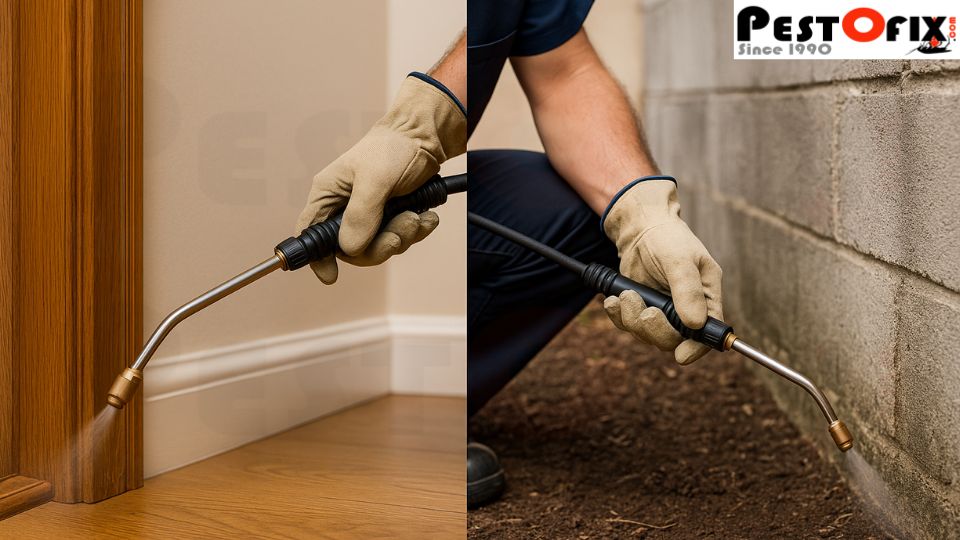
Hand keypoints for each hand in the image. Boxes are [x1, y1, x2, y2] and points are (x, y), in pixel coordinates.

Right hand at [295, 74, 465, 283]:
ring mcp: (369, 213)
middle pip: (351, 249)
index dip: (316, 258)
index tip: (330, 277)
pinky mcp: (391, 215)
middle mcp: (344, 207)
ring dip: (403, 236)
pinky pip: (400, 238)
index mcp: (329, 194)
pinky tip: (426, 216)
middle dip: (379, 247)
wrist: (426, 136)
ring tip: (417, 216)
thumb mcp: (375, 179)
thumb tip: (350, 248)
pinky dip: (416, 231)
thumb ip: (361, 215)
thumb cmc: (393, 148)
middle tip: (398, 234)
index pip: (310, 232)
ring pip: (379, 246)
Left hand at [601, 179, 722, 364]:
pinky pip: (628, 325)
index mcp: (706, 299)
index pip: (707, 335)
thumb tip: (695, 324)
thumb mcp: (680, 261)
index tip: (681, 355)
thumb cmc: (668, 239)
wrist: (641, 229)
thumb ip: (688, 290)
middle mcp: (686, 311)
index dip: (696, 349)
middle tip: (644, 310)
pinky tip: (613, 299)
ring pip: (647, 335)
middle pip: (673, 341)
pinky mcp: (640, 309)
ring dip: (632, 319)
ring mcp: (662, 312)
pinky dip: (619, 315)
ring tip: (626, 294)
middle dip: (654, 329)